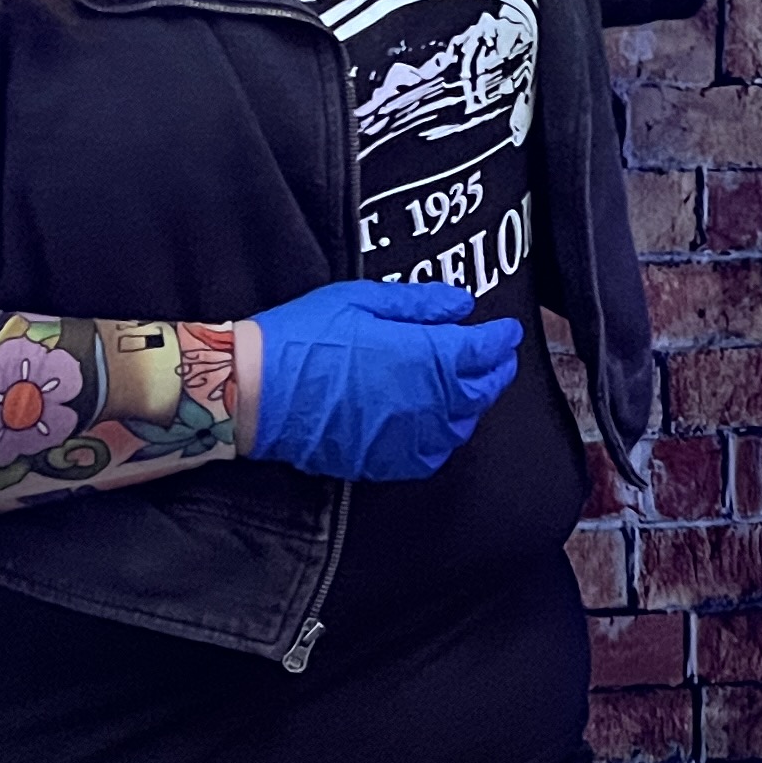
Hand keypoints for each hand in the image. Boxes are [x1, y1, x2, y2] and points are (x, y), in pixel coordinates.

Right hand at [248, 280, 520, 480]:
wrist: (254, 392)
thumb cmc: (303, 337)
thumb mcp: (361, 300)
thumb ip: (419, 303)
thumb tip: (461, 305)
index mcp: (425, 356)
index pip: (483, 349)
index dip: (500, 338)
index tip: (507, 330)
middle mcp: (426, 401)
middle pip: (481, 390)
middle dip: (496, 370)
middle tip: (498, 357)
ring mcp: (407, 437)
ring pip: (461, 425)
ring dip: (473, 404)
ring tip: (470, 387)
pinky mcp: (383, 462)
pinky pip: (431, 456)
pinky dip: (444, 439)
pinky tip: (437, 425)